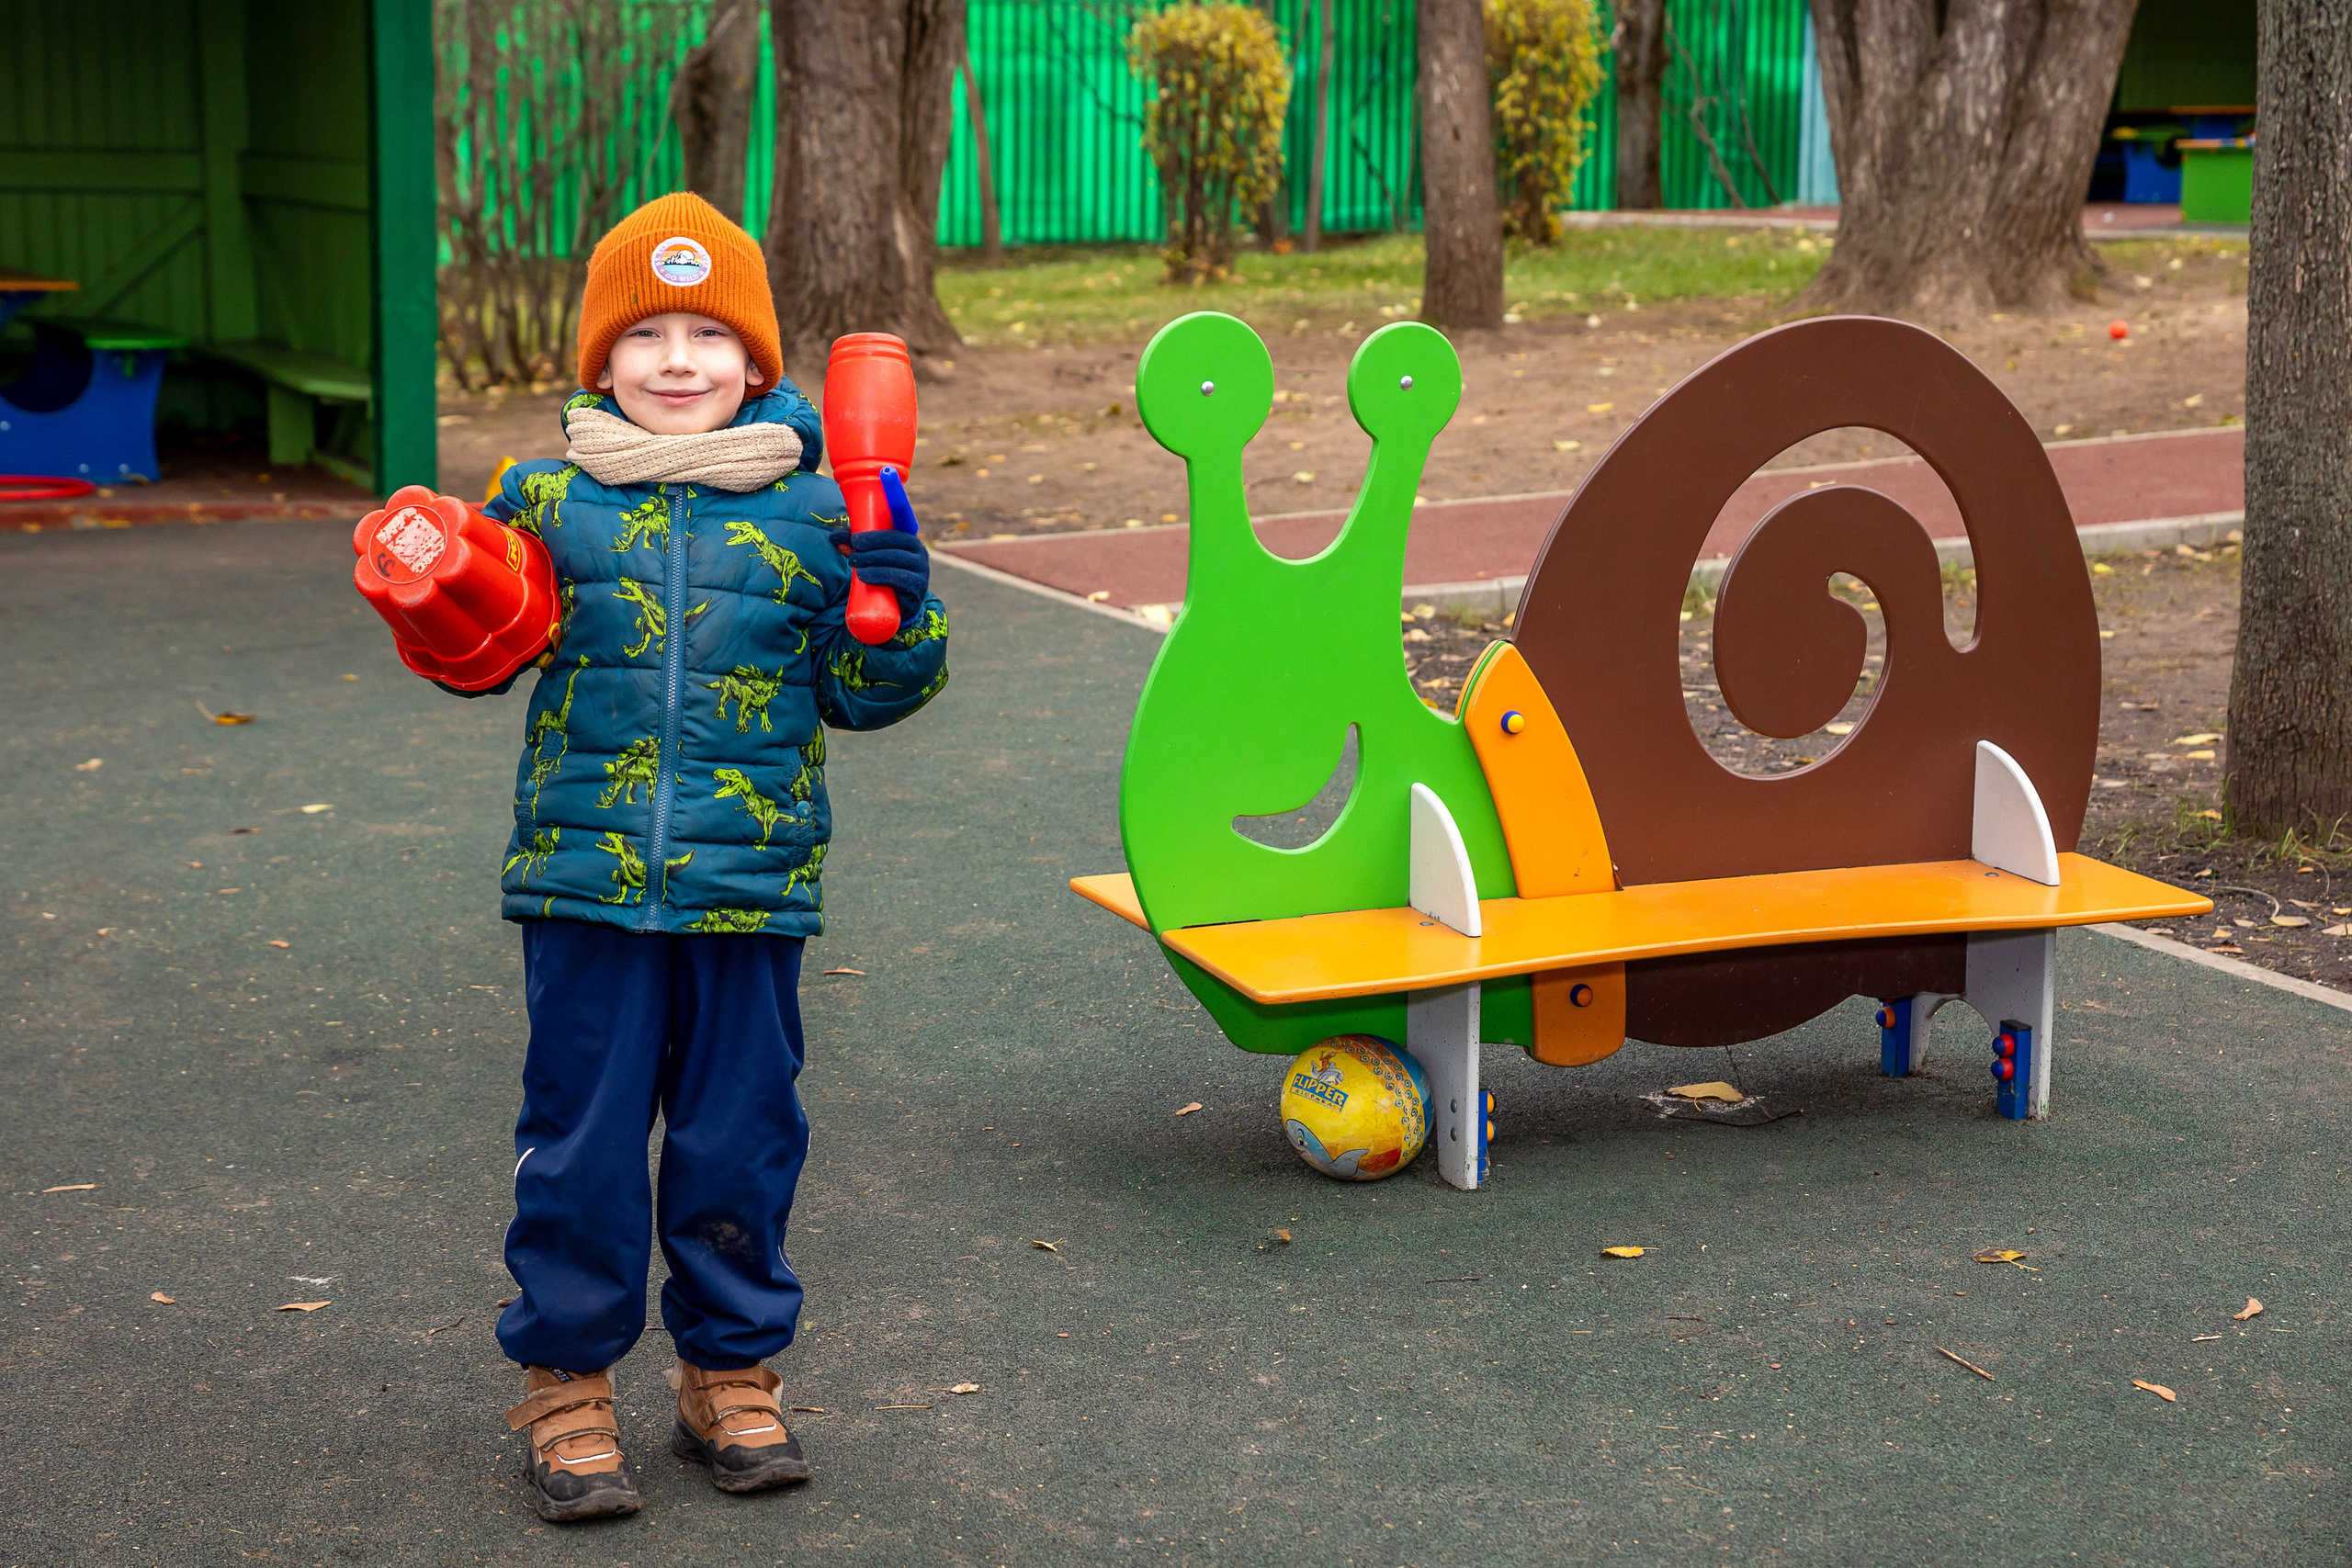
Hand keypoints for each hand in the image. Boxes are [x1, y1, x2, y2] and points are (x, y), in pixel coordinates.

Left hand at [830, 466, 928, 622]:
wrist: (898, 611)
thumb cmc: (882, 576)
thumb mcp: (867, 557)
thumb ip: (853, 544)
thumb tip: (833, 537)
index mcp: (906, 536)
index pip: (902, 511)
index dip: (895, 491)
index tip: (886, 471)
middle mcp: (917, 550)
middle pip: (895, 538)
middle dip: (872, 540)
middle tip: (854, 546)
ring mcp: (920, 570)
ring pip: (896, 558)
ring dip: (872, 559)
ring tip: (855, 563)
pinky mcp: (917, 589)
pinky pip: (900, 579)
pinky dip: (881, 575)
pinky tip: (867, 576)